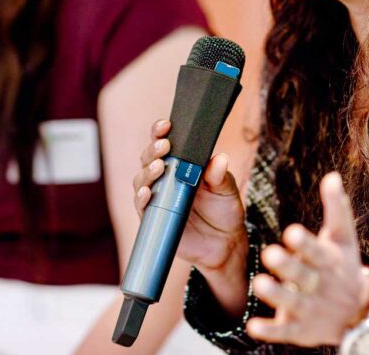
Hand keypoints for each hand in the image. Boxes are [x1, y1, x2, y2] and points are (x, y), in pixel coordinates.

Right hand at [132, 119, 247, 273]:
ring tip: (159, 167)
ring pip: (141, 180)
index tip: (165, 125)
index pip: (165, 143)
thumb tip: (219, 159)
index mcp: (182, 164)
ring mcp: (158, 197)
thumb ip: (220, 175)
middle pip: (148, 158)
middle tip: (164, 146)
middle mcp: (166, 178)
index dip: (160, 132)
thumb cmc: (224, 209)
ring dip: (147, 172)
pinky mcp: (154, 218)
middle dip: (153, 150)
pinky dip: (141, 198)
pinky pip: (141, 206)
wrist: (224, 243)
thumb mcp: (227, 190)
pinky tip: (148, 192)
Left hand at [246, 172, 368, 346]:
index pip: (317, 251)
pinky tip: (252, 327)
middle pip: (304, 275)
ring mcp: (310, 308)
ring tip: (259, 284)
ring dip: (276, 294)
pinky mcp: (300, 329)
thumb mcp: (343, 238)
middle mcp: (320, 284)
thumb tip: (332, 176)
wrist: (359, 313)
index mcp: (329, 260)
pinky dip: (270, 330)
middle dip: (288, 266)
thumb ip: (336, 208)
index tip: (291, 232)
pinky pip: (284, 331)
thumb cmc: (344, 266)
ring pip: (292, 301)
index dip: (305, 243)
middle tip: (270, 253)